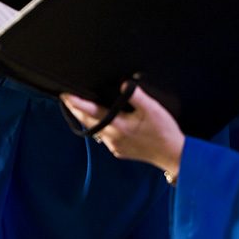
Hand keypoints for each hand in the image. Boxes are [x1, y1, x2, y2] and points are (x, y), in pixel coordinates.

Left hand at [61, 85, 185, 177]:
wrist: (172, 154)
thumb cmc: (164, 131)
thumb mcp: (153, 109)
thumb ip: (136, 96)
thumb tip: (123, 83)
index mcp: (119, 126)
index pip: (92, 112)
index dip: (77, 103)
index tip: (66, 95)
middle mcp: (113, 137)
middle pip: (88, 122)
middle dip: (76, 110)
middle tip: (66, 99)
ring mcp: (115, 146)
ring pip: (95, 130)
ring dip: (87, 119)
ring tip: (80, 107)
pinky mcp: (119, 151)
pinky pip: (104, 137)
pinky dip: (99, 127)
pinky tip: (102, 122)